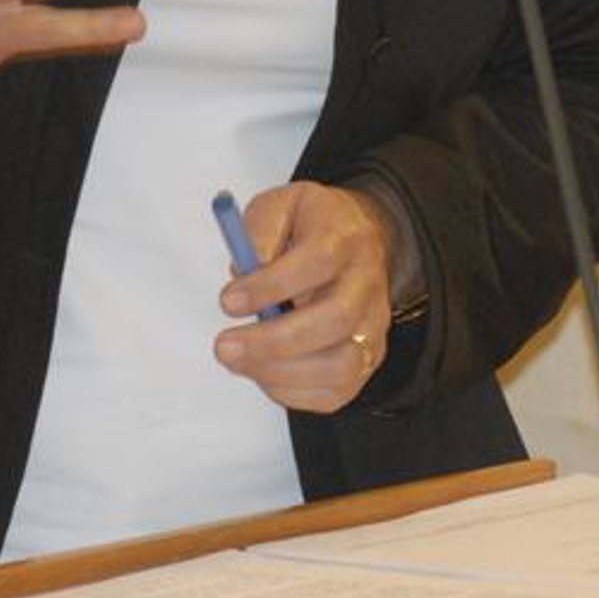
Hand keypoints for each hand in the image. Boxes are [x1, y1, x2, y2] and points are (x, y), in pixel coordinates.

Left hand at [212, 182, 393, 412]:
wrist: (359, 238)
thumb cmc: (312, 227)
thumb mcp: (281, 205)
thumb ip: (260, 229)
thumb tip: (245, 271)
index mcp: (344, 237)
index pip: (318, 262)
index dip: (271, 286)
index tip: (228, 300)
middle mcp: (366, 284)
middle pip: (336, 319)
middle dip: (273, 341)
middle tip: (225, 345)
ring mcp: (372, 325)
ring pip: (342, 365)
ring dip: (282, 372)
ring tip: (240, 361)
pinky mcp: (367, 359)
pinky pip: (336, 392)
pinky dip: (293, 392)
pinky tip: (264, 371)